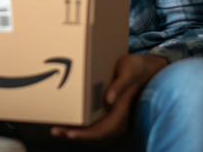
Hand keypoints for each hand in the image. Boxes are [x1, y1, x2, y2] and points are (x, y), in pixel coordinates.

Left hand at [51, 55, 167, 141]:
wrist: (148, 67)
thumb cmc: (138, 68)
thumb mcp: (130, 72)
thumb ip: (120, 85)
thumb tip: (109, 100)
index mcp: (122, 112)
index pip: (103, 130)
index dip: (86, 134)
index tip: (70, 133)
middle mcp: (117, 118)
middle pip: (94, 133)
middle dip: (73, 133)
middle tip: (55, 130)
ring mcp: (112, 115)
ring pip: (92, 128)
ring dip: (74, 129)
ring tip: (56, 127)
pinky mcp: (107, 109)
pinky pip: (92, 120)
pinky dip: (79, 122)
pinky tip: (65, 117)